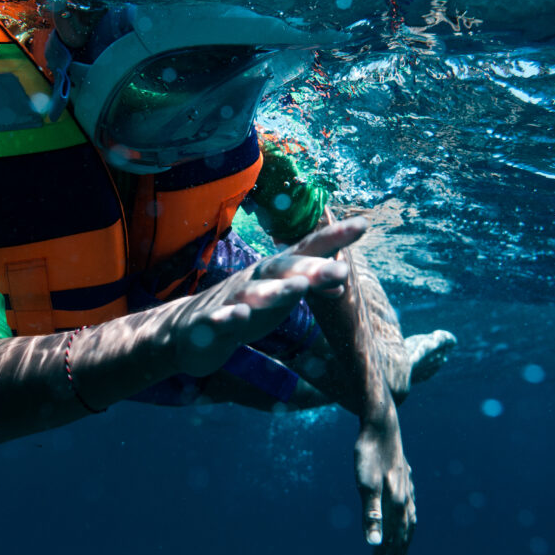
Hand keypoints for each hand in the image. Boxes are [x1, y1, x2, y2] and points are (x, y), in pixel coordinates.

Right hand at [170, 217, 367, 376]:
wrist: (191, 330)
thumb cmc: (246, 307)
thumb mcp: (282, 297)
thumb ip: (310, 286)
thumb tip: (343, 279)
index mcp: (276, 271)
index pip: (309, 249)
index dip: (335, 237)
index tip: (364, 224)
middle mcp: (256, 278)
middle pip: (283, 268)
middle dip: (311, 268)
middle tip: (341, 270)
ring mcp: (231, 299)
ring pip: (253, 292)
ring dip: (274, 290)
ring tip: (297, 288)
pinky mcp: (210, 322)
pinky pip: (219, 319)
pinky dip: (228, 317)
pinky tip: (239, 316)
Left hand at [356, 392, 415, 554]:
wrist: (381, 424)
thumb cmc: (369, 454)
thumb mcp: (364, 485)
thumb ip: (371, 515)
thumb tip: (373, 544)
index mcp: (396, 504)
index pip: (391, 541)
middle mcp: (405, 500)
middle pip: (401, 537)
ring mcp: (407, 490)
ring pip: (408, 525)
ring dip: (402, 545)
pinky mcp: (404, 481)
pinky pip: (410, 510)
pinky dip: (408, 524)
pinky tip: (406, 523)